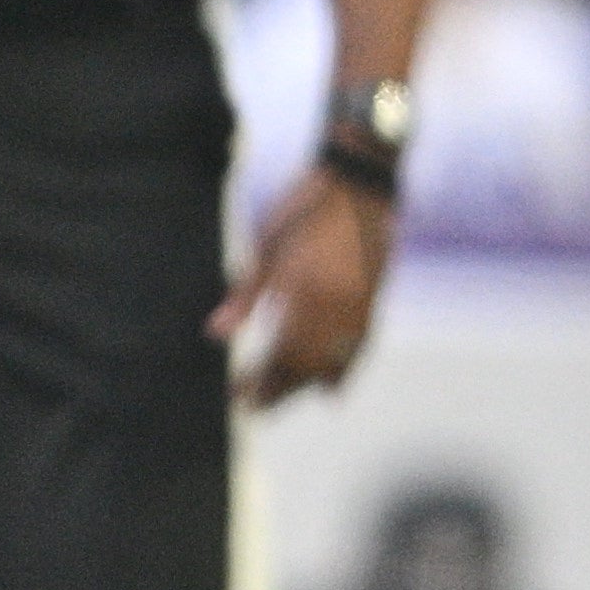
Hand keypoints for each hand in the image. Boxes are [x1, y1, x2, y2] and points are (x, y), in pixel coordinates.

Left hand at [215, 168, 389, 404]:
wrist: (360, 181)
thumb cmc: (305, 208)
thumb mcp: (267, 246)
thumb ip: (245, 294)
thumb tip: (216, 334)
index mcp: (305, 294)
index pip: (280, 354)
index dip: (260, 381)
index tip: (238, 396)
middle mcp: (335, 308)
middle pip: (306, 366)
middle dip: (279, 390)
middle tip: (254, 408)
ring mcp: (359, 308)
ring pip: (334, 363)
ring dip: (306, 387)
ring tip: (281, 401)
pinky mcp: (374, 301)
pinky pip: (359, 349)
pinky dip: (344, 373)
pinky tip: (330, 392)